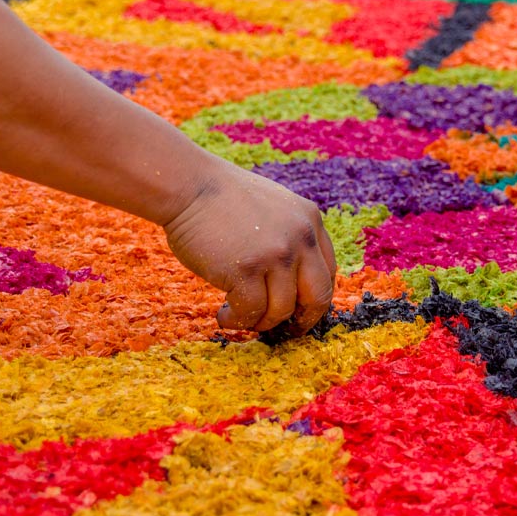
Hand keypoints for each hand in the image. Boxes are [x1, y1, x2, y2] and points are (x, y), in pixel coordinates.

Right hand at [164, 159, 335, 333]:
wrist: (189, 185)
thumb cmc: (223, 199)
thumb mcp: (274, 208)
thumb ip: (290, 237)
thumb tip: (293, 283)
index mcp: (310, 221)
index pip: (327, 273)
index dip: (314, 299)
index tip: (299, 311)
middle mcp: (300, 238)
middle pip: (318, 297)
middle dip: (302, 320)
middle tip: (285, 330)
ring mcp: (275, 254)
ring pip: (281, 310)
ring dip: (260, 322)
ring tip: (239, 317)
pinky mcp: (246, 270)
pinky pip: (251, 312)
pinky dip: (238, 321)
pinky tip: (224, 316)